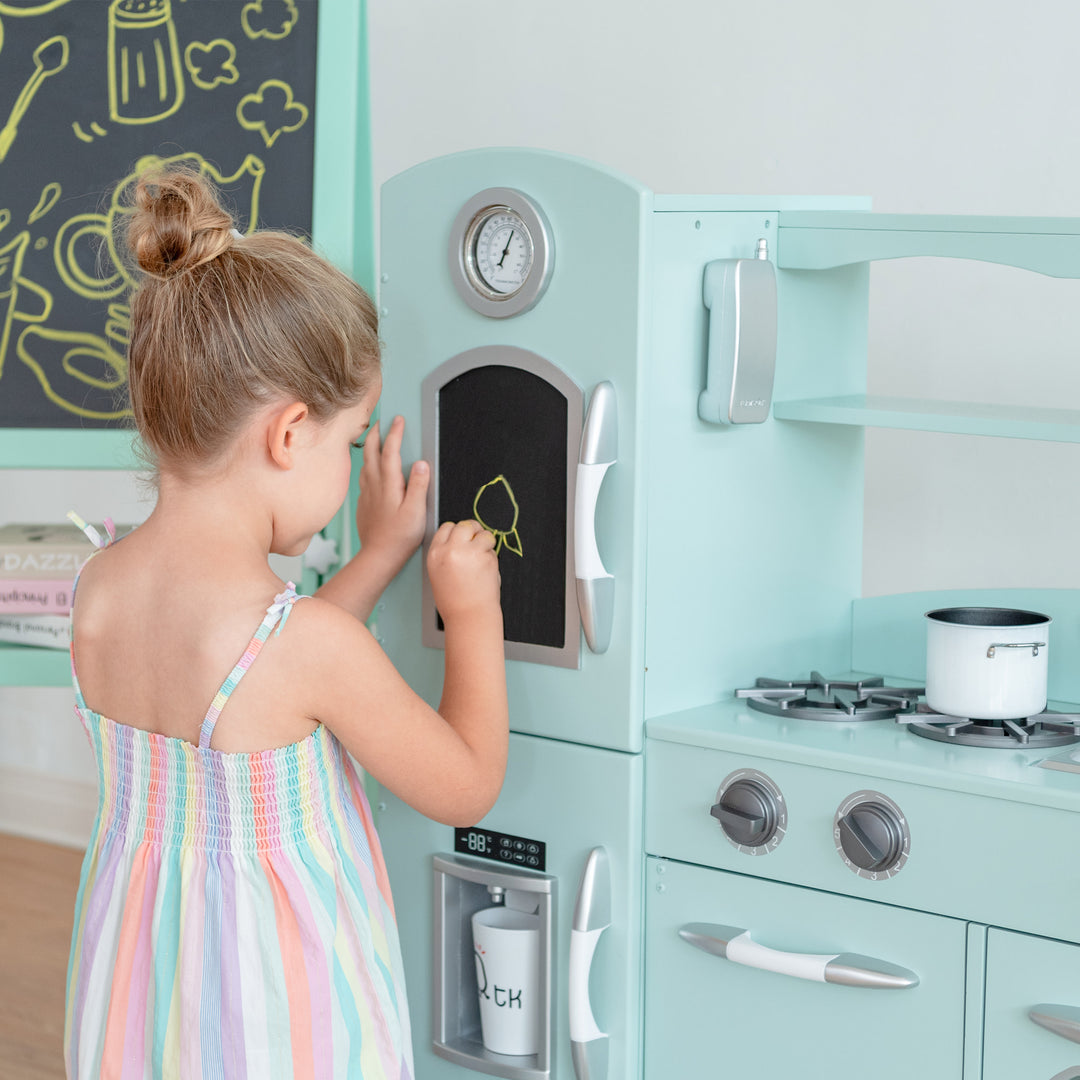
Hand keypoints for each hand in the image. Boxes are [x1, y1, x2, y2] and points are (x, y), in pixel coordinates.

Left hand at [356, 416, 428, 573]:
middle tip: (381, 420)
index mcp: (389, 485)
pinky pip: (363, 477)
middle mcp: (375, 485)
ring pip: (364, 463)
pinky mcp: (364, 503)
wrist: (378, 556)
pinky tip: (370, 467)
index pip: (390, 452)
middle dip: (375, 433)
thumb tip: (421, 463)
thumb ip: (418, 485)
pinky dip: (366, 464)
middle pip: (371, 452)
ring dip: (369, 447)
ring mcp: (367, 493)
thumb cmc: (401, 537)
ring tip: (374, 437)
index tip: (398, 419)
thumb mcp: (416, 512)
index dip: (394, 433)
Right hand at [427, 519, 500, 622]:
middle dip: (474, 530)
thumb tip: (462, 537)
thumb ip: (447, 553)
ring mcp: (469, 552)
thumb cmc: (454, 600)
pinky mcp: (486, 557)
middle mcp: (450, 550)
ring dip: (486, 542)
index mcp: (435, 554)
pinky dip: (492, 556)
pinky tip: (487, 571)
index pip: (447, 527)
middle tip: (478, 541)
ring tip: (483, 559)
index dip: (458, 532)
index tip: (464, 538)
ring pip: (483, 533)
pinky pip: (492, 548)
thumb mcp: (439, 573)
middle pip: (465, 525)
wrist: (468, 616)